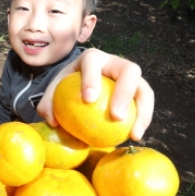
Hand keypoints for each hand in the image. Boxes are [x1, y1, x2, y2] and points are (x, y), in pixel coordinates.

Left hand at [36, 48, 154, 140]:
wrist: (84, 85)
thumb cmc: (68, 87)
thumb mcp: (54, 92)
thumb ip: (48, 104)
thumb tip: (52, 121)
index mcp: (92, 58)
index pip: (93, 61)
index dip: (92, 78)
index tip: (88, 99)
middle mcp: (116, 63)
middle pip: (129, 70)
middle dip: (124, 92)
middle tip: (116, 117)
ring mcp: (131, 77)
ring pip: (144, 89)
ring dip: (143, 111)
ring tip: (133, 134)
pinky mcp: (139, 91)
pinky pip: (146, 105)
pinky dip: (143, 121)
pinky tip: (134, 137)